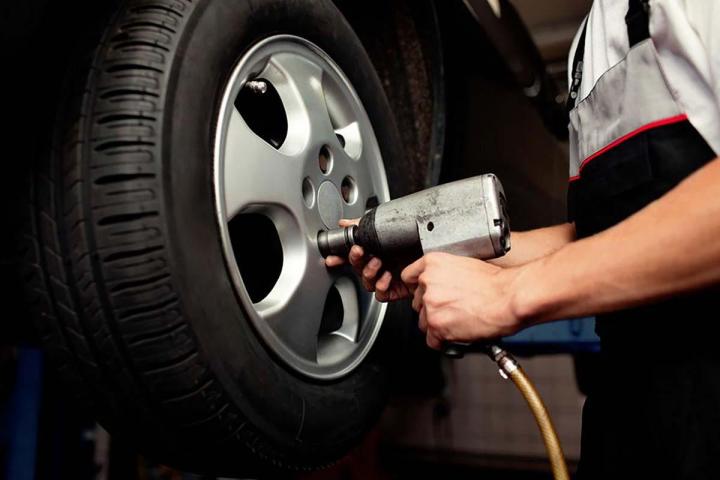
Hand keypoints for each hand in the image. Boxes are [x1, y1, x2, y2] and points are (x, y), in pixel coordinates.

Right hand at [325, 219, 411, 301]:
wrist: (438, 247)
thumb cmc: (416, 237)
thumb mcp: (387, 226)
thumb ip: (363, 224)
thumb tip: (344, 223)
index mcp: (376, 249)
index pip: (353, 254)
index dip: (340, 257)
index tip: (333, 257)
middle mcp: (381, 263)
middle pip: (358, 268)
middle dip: (355, 260)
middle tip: (360, 252)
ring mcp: (389, 276)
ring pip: (367, 282)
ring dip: (369, 273)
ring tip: (378, 263)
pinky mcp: (398, 289)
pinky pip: (382, 294)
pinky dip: (381, 286)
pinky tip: (387, 277)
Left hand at [401, 252, 523, 349]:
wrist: (510, 297)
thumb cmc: (497, 283)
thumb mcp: (465, 265)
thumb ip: (446, 275)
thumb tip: (441, 286)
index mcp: (433, 263)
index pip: (408, 277)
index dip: (418, 288)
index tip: (424, 293)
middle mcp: (427, 282)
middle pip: (417, 302)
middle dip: (432, 308)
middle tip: (452, 310)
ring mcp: (431, 304)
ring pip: (423, 322)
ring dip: (438, 325)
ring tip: (459, 322)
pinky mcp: (437, 326)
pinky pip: (432, 340)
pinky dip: (444, 341)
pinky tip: (458, 333)